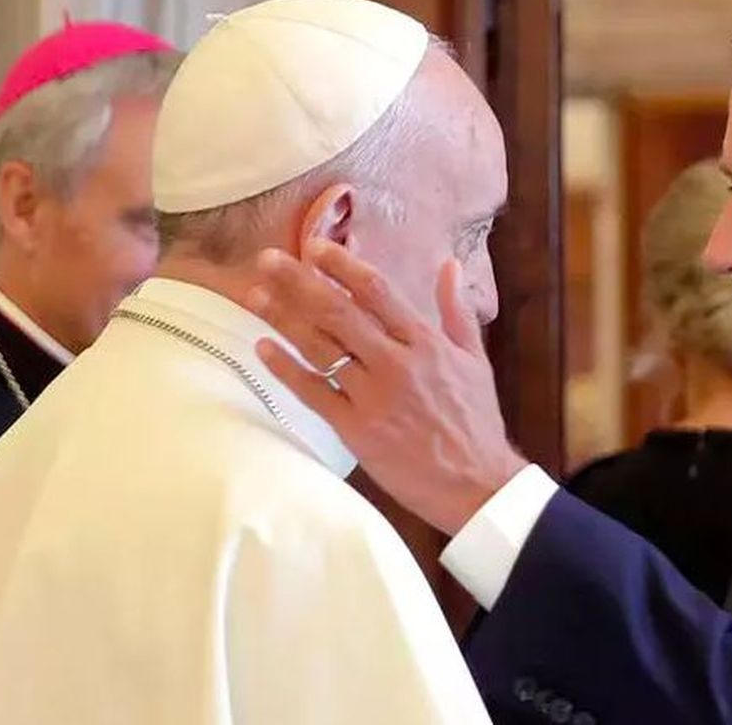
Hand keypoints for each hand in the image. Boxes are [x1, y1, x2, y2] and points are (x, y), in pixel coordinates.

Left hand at [244, 243, 529, 534]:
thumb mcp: (475, 359)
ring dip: (283, 318)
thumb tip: (447, 264)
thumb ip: (456, 310)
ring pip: (319, 348)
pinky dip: (286, 369)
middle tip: (267, 259)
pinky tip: (263, 348)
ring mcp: (374, 397)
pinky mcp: (356, 430)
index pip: (376, 291)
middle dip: (298, 282)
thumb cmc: (476, 422)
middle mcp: (396, 363)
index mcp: (426, 342)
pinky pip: (313, 392)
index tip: (313, 246)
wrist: (476, 484)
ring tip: (255, 295)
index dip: (341, 265)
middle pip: (338, 312)